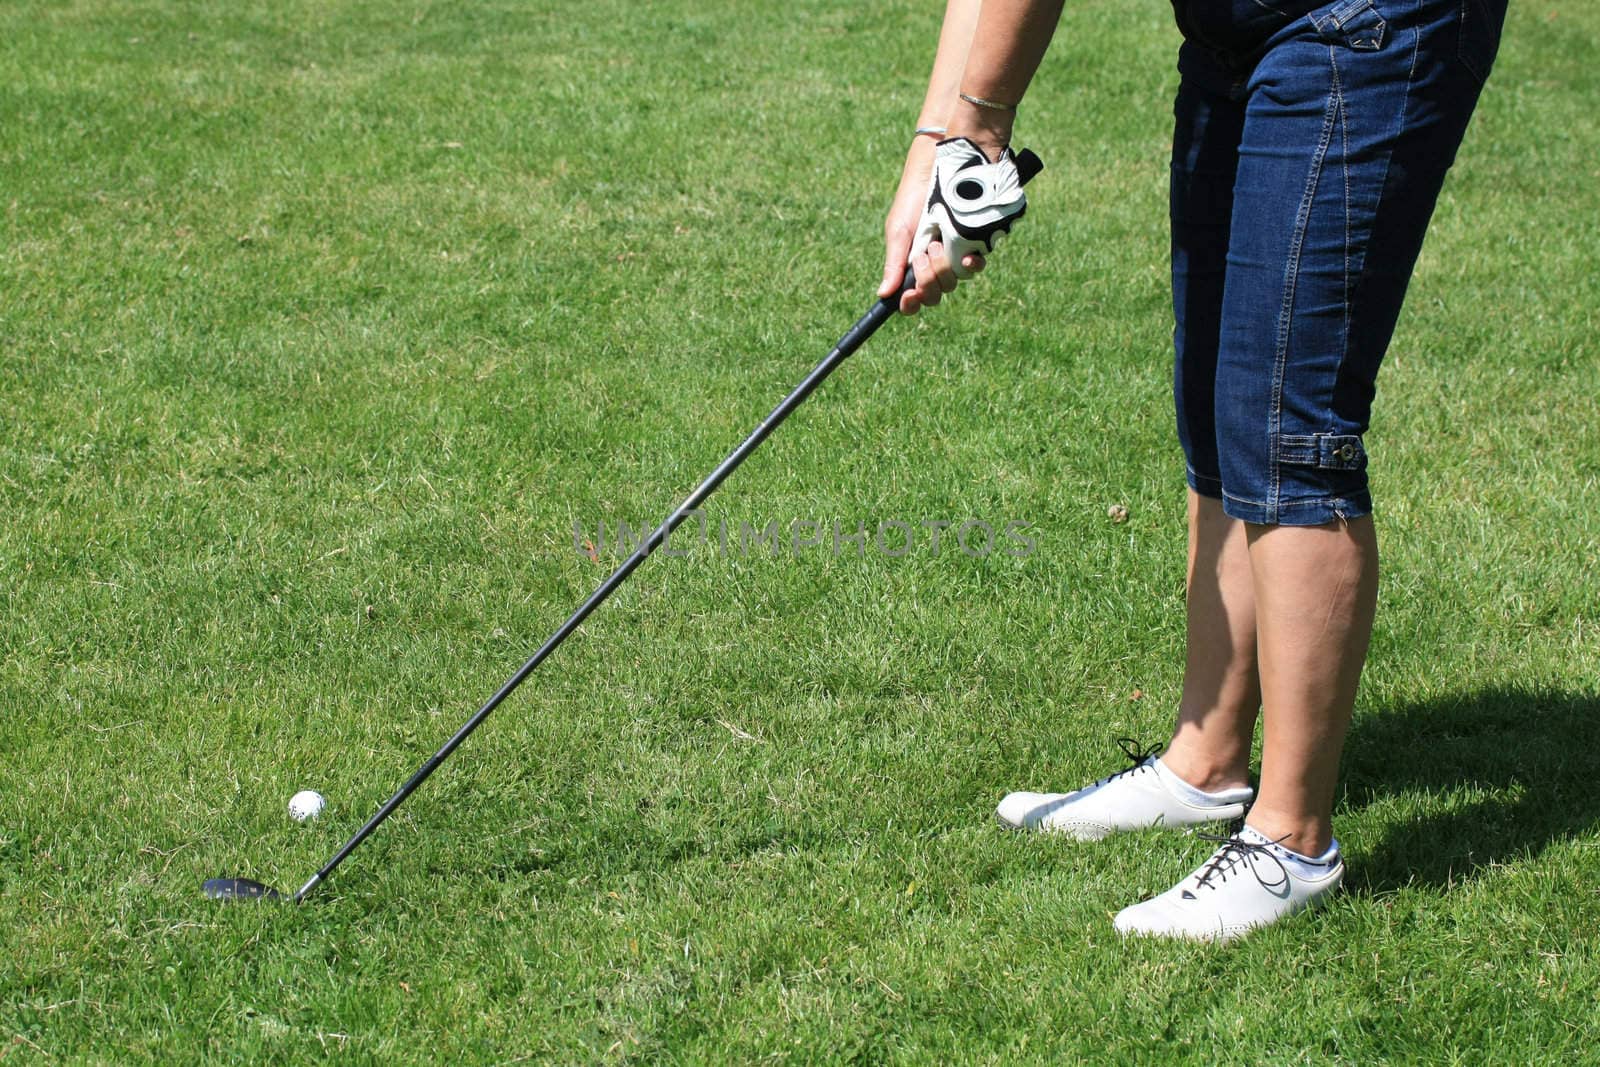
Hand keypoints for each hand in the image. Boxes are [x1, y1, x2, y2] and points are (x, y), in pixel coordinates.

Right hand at [879, 137, 987, 315]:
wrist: (937, 169)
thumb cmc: (913, 198)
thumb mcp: (898, 231)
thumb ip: (894, 264)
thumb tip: (883, 294)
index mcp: (913, 264)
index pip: (914, 297)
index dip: (911, 303)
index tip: (910, 296)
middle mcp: (934, 264)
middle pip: (934, 294)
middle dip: (927, 280)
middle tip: (923, 255)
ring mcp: (954, 255)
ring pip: (952, 283)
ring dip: (943, 268)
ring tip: (938, 242)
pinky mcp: (973, 244)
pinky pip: (974, 267)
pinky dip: (970, 266)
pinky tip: (967, 258)